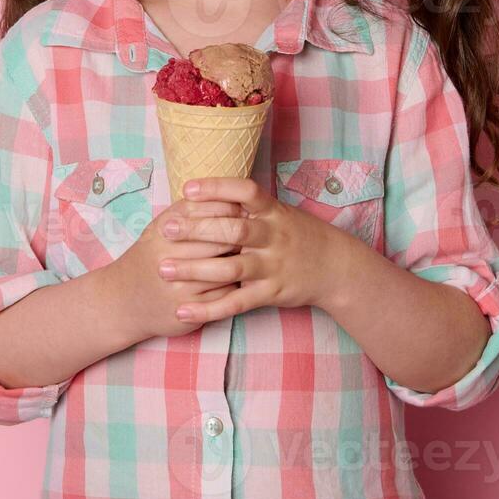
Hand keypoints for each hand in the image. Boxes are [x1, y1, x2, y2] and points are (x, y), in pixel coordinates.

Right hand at [106, 198, 247, 338]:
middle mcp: (167, 257)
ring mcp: (178, 286)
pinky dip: (236, 286)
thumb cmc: (148, 258)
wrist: (122, 302)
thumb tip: (231, 198)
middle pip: (218, 240)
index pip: (206, 213)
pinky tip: (239, 279)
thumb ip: (188, 212)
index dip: (229, 209)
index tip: (244, 208)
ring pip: (225, 269)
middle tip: (256, 232)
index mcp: (162, 231)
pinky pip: (224, 295)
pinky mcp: (188, 310)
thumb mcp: (159, 229)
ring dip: (242, 261)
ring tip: (251, 254)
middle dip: (240, 235)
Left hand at [157, 177, 355, 325]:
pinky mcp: (271, 293)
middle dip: (197, 229)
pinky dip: (208, 309)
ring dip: (194, 269)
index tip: (187, 189)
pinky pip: (236, 302)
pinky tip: (182, 310)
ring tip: (163, 268)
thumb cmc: (296, 234)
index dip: (217, 188)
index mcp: (273, 212)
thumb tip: (202, 190)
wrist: (336, 267)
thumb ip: (247, 205)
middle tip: (166, 229)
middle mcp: (273, 236)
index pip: (245, 192)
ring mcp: (272, 266)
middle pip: (233, 230)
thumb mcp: (278, 212)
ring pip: (230, 267)